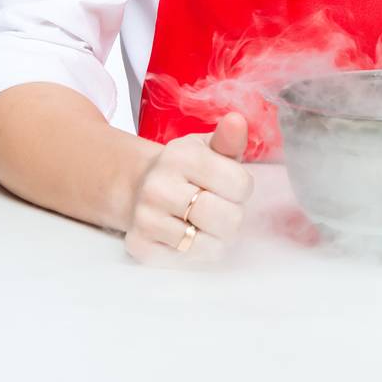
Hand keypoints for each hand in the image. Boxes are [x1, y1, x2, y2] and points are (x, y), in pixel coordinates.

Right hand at [123, 112, 254, 265]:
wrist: (139, 185)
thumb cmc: (185, 168)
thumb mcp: (207, 147)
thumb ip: (228, 139)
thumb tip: (237, 121)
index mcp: (181, 155)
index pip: (239, 185)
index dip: (242, 189)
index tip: (230, 184)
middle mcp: (158, 186)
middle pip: (227, 219)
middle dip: (232, 215)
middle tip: (219, 205)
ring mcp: (146, 217)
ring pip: (208, 245)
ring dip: (215, 237)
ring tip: (204, 220)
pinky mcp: (140, 246)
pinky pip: (187, 260)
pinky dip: (195, 251)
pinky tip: (187, 233)